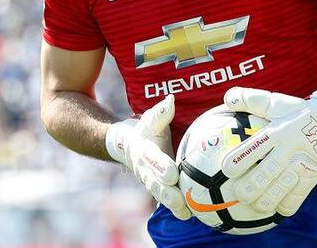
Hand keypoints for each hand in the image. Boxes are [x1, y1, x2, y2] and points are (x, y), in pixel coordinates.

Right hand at [105, 95, 191, 219]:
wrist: (126, 147)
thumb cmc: (144, 131)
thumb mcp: (150, 119)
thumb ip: (161, 113)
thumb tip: (171, 100)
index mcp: (143, 151)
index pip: (152, 159)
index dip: (161, 166)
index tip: (173, 173)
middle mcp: (145, 170)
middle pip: (155, 183)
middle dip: (168, 193)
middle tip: (180, 200)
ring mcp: (149, 182)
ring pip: (159, 196)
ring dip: (172, 205)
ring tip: (186, 213)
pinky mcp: (156, 190)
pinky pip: (165, 201)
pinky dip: (176, 210)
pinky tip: (190, 217)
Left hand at [221, 79, 316, 217]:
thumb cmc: (293, 110)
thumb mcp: (272, 102)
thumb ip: (249, 100)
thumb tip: (226, 98)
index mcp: (279, 130)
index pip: (258, 146)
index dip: (242, 158)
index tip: (226, 170)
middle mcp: (291, 147)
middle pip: (271, 169)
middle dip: (254, 184)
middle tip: (239, 195)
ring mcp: (305, 161)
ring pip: (285, 184)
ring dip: (270, 197)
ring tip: (255, 207)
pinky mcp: (315, 172)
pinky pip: (302, 192)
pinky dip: (290, 202)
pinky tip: (277, 211)